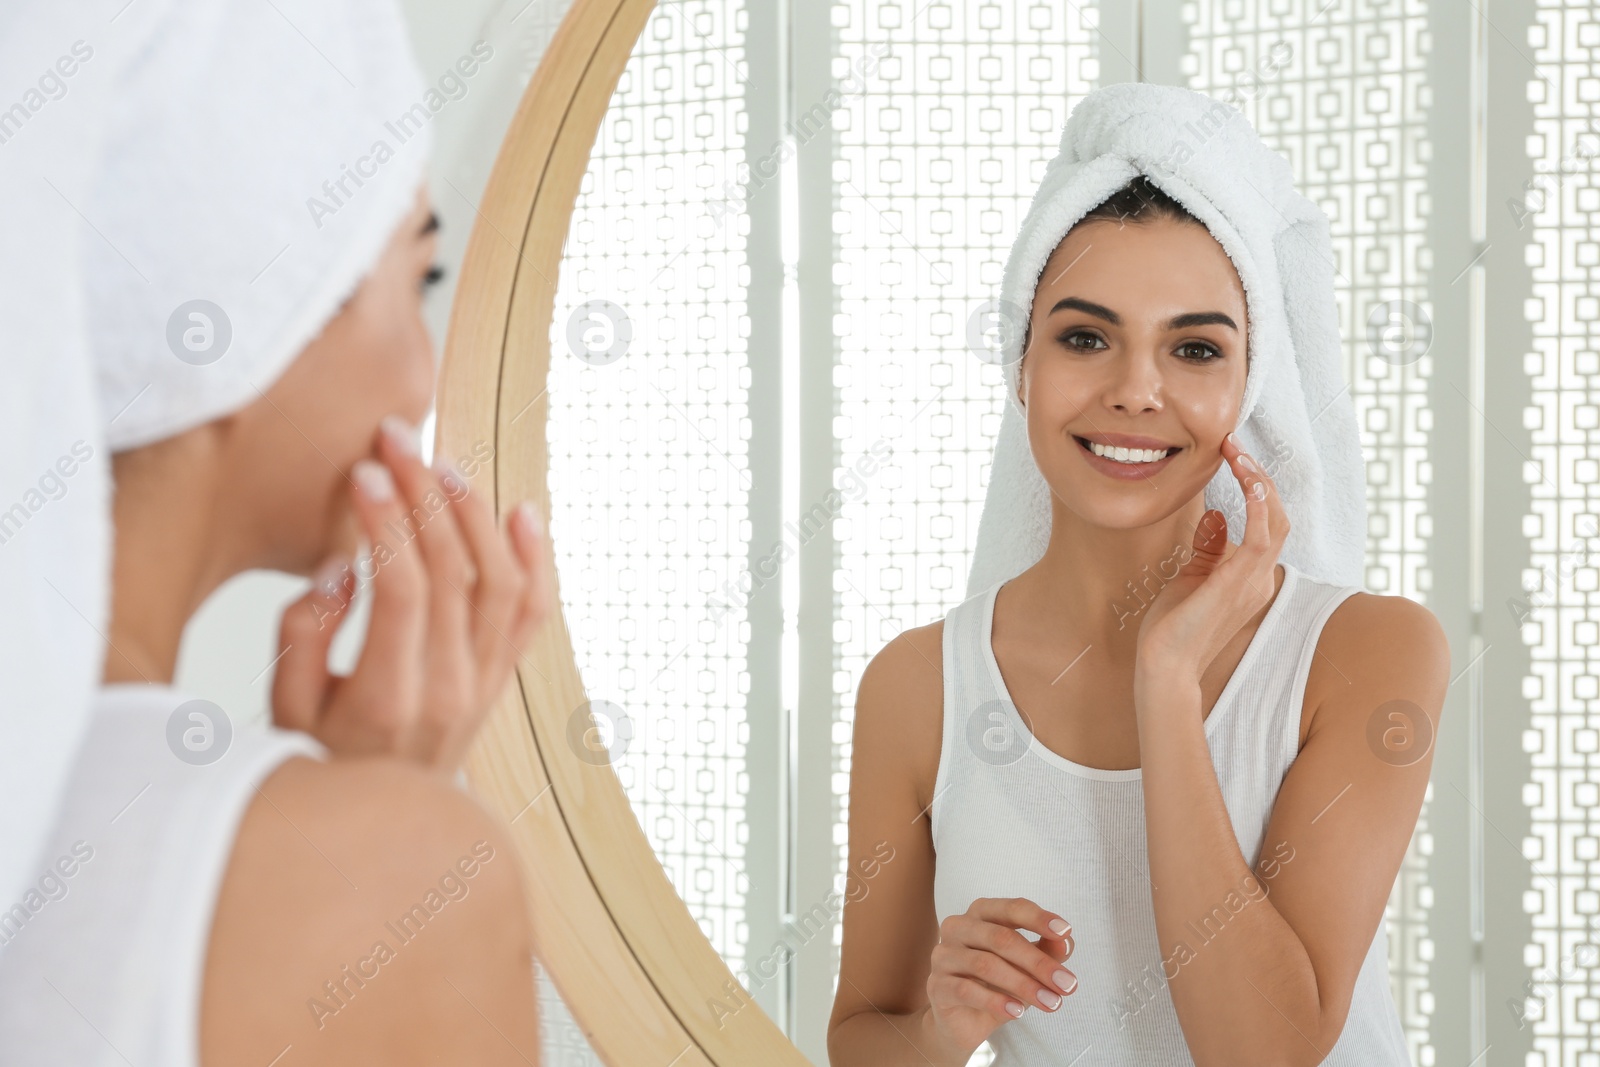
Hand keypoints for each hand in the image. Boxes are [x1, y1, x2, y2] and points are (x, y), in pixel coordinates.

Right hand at [270, 416, 553, 772]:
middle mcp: (451, 692)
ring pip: (502, 583)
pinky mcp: (501, 682)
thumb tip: (342, 568)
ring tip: (443, 466)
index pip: (402, 588)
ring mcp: (485, 688)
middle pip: (454, 571)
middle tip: (397, 441)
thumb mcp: (283, 713)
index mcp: (389, 699)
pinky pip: (532, 613)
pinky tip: (521, 512)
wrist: (379, 835)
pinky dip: (536, 559)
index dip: (386, 521)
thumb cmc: (319, 763)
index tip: (363, 473)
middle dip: (424, 493)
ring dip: (476, 515)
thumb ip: (303, 637)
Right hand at [922, 897, 1075, 1060]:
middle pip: (1001, 938)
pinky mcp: (936, 985)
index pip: (1011, 908)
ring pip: (985, 965)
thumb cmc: (998, 984)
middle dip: (1038, 962)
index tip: (1065, 932)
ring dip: (1024, 985)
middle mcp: (957, 927)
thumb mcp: (1028, 966)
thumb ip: (1047, 950)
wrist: (964, 1021)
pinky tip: (1017, 1012)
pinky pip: (966, 990)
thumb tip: (1066, 942)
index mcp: (981, 913)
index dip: (1039, 918)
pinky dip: (996, 1001)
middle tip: (1068, 984)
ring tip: (1051, 1003)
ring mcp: (943, 955)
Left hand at [1134, 431, 1288, 685]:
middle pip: (1278, 516)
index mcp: (1251, 576)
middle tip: (1233, 444)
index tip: (1231, 454)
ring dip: (1258, 482)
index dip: (1256, 485)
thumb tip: (1217, 513)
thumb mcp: (1191, 576)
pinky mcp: (1238, 584)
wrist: (1163, 664)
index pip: (1268, 522)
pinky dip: (1259, 507)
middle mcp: (1260, 577)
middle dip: (1259, 475)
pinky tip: (1248, 481)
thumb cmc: (1174, 626)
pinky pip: (1262, 539)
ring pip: (1276, 521)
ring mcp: (1254, 582)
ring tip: (1236, 453)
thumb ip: (1209, 547)